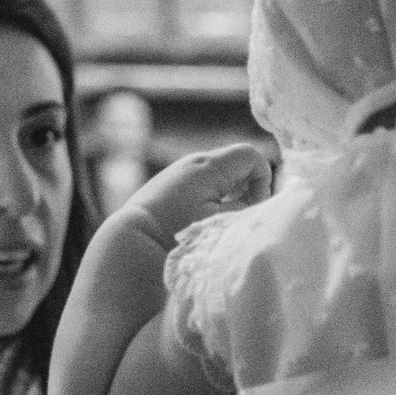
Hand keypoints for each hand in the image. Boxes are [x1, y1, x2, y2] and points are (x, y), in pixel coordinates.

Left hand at [120, 144, 273, 244]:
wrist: (133, 239)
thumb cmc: (177, 232)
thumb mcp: (219, 222)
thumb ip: (245, 207)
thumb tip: (257, 201)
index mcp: (209, 166)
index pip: (252, 155)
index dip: (262, 179)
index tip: (252, 206)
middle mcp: (196, 161)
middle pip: (238, 162)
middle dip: (247, 187)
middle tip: (238, 215)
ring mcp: (183, 170)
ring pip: (223, 173)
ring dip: (231, 193)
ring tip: (221, 218)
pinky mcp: (174, 182)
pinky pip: (206, 181)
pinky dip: (214, 195)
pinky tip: (205, 217)